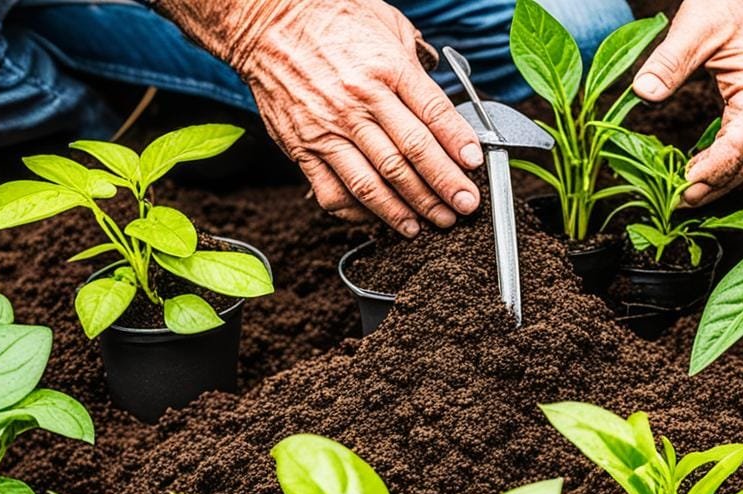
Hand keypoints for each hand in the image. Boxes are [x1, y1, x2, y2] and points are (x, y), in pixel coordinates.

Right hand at [161, 0, 483, 234]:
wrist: (267, 22)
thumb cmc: (332, 20)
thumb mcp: (386, 25)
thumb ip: (416, 62)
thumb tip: (442, 95)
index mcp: (387, 69)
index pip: (433, 114)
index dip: (458, 144)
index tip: (475, 166)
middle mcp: (360, 101)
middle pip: (410, 156)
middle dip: (443, 187)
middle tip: (464, 207)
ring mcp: (330, 128)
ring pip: (376, 182)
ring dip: (408, 209)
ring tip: (431, 224)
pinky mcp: (304, 148)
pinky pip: (335, 192)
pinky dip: (360, 212)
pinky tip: (382, 219)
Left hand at [632, 0, 742, 206]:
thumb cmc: (732, 5)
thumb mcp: (695, 26)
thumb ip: (669, 62)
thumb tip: (644, 93)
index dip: (714, 167)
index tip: (684, 184)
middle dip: (719, 184)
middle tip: (681, 201)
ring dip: (728, 182)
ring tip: (691, 195)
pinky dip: (738, 170)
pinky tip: (710, 177)